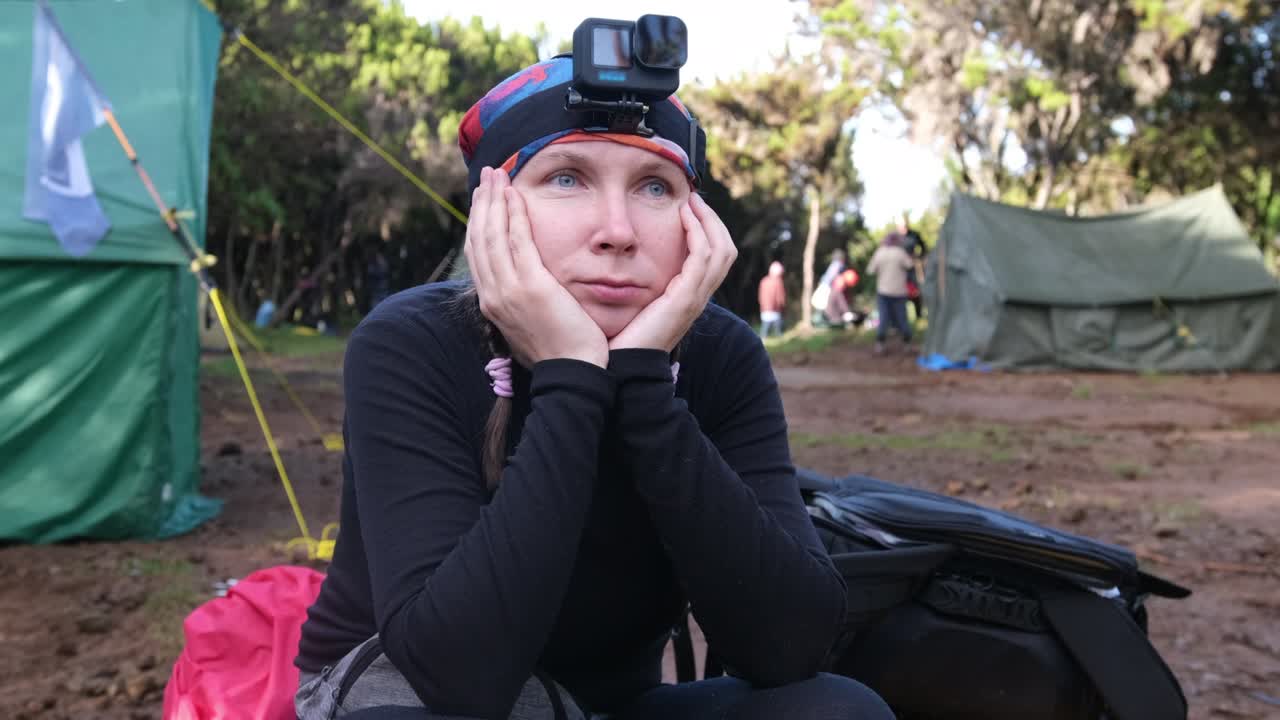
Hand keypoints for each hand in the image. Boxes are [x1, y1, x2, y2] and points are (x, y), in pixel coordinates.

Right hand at [465, 167, 608, 367]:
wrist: (572, 375)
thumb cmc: (561, 353)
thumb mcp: (533, 325)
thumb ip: (525, 302)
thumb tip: (526, 290)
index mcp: (493, 305)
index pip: (478, 255)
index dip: (479, 224)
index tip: (484, 201)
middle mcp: (493, 295)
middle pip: (479, 239)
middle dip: (482, 204)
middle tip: (487, 176)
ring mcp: (508, 290)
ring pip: (492, 235)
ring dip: (493, 200)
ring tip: (497, 175)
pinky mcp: (529, 286)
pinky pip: (517, 240)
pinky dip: (513, 214)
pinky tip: (515, 194)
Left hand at [608, 194, 737, 351]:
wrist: (623, 367)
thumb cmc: (623, 338)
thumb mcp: (637, 304)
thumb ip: (641, 286)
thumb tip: (624, 264)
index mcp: (689, 297)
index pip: (714, 257)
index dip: (708, 230)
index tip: (689, 208)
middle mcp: (698, 297)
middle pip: (726, 250)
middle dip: (713, 221)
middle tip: (695, 199)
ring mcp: (695, 299)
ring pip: (720, 251)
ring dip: (708, 221)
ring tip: (692, 202)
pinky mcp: (685, 300)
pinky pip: (701, 258)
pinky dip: (697, 233)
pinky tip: (683, 216)